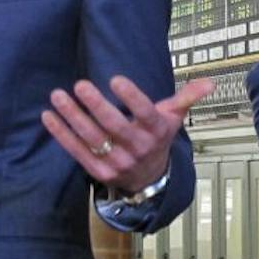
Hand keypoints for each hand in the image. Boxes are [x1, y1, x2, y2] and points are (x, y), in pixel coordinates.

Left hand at [43, 75, 214, 192]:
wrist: (149, 179)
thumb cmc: (158, 138)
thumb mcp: (174, 118)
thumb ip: (187, 98)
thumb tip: (209, 83)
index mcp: (156, 131)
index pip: (145, 113)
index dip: (132, 97)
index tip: (116, 79)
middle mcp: (137, 148)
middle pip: (115, 126)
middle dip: (96, 105)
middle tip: (80, 84)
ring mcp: (117, 162)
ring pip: (92, 139)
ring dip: (73, 117)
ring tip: (58, 96)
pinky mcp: (99, 171)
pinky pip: (77, 152)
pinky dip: (61, 134)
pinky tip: (49, 116)